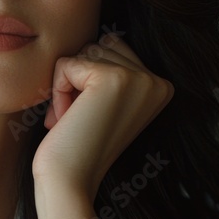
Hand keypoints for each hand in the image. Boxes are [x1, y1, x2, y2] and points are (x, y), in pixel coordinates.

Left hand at [31, 32, 174, 198]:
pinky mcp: (112, 78)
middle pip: (98, 45)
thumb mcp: (103, 102)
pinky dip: (57, 90)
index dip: (88, 79)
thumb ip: (110, 69)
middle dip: (78, 78)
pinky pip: (66, 63)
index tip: (91, 116)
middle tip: (79, 118)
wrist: (69, 180)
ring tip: (74, 119)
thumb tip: (103, 37)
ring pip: (82, 52)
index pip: (111, 47)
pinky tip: (67, 119)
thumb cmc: (77, 142)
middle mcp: (158, 81)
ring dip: (67, 85)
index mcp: (161, 86)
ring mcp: (139, 78)